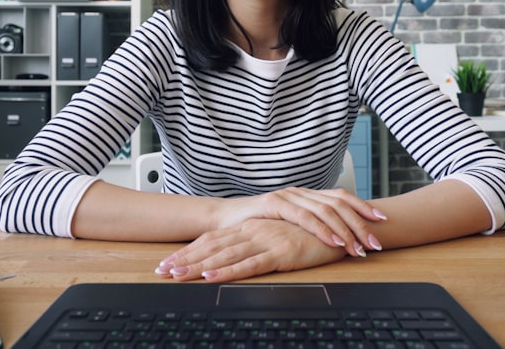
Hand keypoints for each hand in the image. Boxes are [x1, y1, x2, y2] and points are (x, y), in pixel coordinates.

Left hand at [155, 219, 348, 281]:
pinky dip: (228, 271)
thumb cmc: (312, 234)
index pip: (213, 240)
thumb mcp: (278, 237)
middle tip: (161, 271)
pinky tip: (212, 277)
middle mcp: (254, 230)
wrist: (342, 226)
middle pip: (212, 247)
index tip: (168, 263)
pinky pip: (250, 264)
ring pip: (225, 255)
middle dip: (185, 260)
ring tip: (177, 275)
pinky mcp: (281, 252)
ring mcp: (266, 240)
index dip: (189, 252)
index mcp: (251, 226)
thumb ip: (256, 244)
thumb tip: (234, 257)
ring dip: (199, 267)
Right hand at [214, 187, 386, 256]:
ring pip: (326, 210)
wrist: (224, 221)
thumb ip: (310, 226)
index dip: (362, 207)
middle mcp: (301, 192)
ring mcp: (288, 196)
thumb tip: (338, 237)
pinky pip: (305, 217)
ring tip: (360, 248)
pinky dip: (323, 230)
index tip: (382, 221)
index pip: (341, 197)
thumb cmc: (258, 226)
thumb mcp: (289, 225)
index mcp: (307, 195)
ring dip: (346, 231)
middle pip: (339, 204)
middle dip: (360, 223)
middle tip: (375, 242)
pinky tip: (335, 242)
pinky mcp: (275, 204)